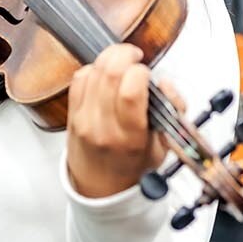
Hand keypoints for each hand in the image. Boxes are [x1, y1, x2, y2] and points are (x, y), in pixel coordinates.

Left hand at [65, 44, 172, 199]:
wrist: (100, 187)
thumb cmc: (133, 166)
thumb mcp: (162, 145)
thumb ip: (171, 112)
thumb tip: (165, 83)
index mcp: (129, 137)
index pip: (130, 91)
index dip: (141, 72)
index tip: (147, 75)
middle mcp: (102, 126)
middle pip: (109, 73)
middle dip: (125, 55)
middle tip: (135, 57)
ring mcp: (83, 119)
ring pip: (93, 71)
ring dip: (110, 59)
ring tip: (123, 63)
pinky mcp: (71, 113)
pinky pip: (79, 77)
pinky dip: (94, 68)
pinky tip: (105, 74)